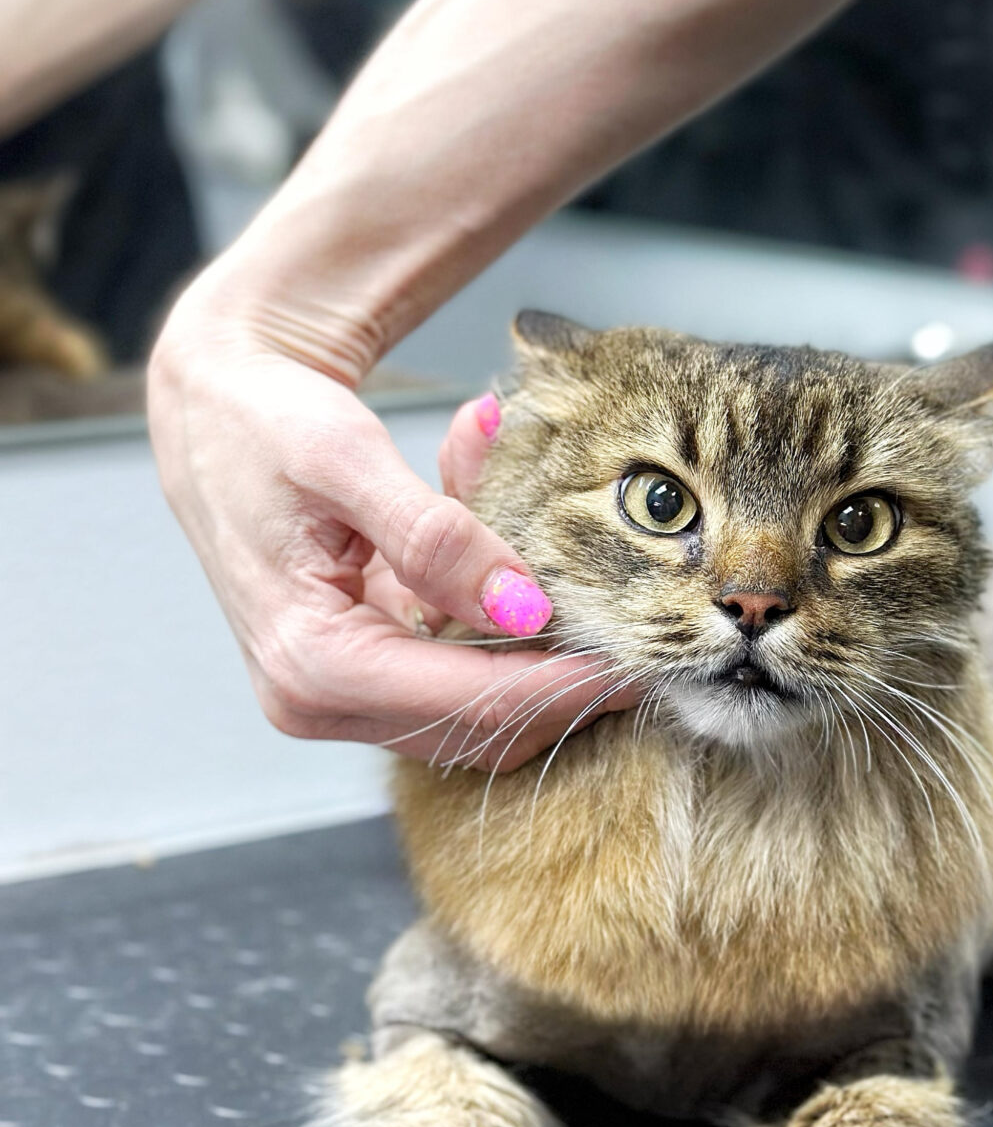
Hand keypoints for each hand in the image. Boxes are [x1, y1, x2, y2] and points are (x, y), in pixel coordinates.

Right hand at [148, 297, 636, 772]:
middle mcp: (318, 697)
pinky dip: (503, 622)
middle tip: (642, 637)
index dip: (563, 687)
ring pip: (481, 708)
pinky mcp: (365, 666)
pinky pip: (460, 667)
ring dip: (536, 648)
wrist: (215, 401)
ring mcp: (340, 691)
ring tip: (576, 570)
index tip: (638, 663)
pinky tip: (522, 558)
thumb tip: (522, 607)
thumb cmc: (264, 423)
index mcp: (311, 663)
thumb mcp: (347, 462)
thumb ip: (436, 538)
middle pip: (481, 724)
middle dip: (564, 682)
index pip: (470, 702)